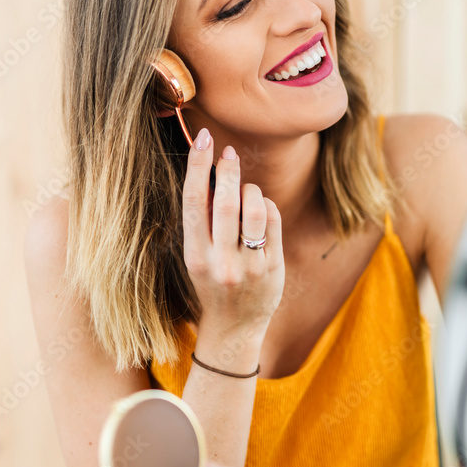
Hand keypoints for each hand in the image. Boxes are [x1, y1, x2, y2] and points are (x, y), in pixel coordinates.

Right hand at [183, 129, 284, 334]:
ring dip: (250, 189)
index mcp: (195, 256)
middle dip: (227, 170)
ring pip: (254, 208)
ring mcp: (249, 266)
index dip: (197, 165)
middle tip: (228, 152)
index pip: (194, 202)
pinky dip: (268, 206)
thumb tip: (208, 171)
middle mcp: (220, 262)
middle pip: (225, 202)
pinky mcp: (273, 267)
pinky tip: (262, 208)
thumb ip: (203, 220)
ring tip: (246, 189)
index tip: (203, 139)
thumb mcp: (198, 256)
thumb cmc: (213, 282)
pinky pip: (273, 221)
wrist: (234, 328)